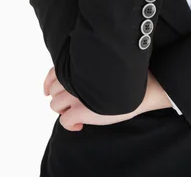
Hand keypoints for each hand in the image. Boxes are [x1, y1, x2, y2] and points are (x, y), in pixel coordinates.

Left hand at [43, 67, 170, 130]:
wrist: (141, 88)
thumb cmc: (125, 76)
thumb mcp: (101, 66)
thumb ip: (86, 68)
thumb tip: (73, 76)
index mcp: (78, 65)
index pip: (53, 73)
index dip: (50, 82)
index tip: (49, 89)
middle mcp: (73, 79)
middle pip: (54, 91)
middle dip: (61, 97)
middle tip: (74, 102)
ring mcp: (75, 95)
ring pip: (55, 106)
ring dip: (65, 110)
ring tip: (78, 112)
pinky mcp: (81, 111)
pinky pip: (64, 121)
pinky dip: (70, 125)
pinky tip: (80, 125)